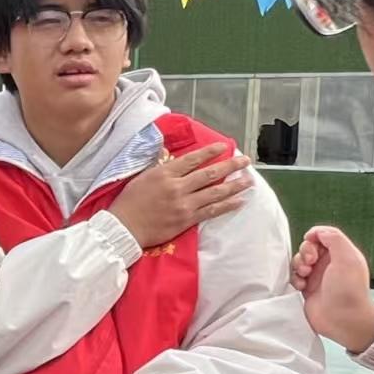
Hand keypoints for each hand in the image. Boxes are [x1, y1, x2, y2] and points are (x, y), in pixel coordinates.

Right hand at [109, 143, 251, 249]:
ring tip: (249, 180)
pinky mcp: (187, 219)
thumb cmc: (129, 201)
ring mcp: (184, 204)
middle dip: (230, 166)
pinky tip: (239, 201)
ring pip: (215, 192)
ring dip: (234, 185)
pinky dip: (227, 205)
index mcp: (165, 173)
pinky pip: (212, 211)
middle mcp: (177, 186)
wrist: (124, 227)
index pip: (193, 159)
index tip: (225, 146)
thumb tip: (170, 156)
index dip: (210, 152)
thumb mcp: (141, 177)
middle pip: (210, 174)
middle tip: (245, 160)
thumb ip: (159, 167)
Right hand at [292, 225, 373, 352]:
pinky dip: (295, 279)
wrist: (343, 320)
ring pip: (299, 261)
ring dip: (298, 266)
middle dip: (304, 252)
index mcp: (341, 254)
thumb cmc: (349, 291)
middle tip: (310, 263)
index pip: (323, 235)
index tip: (310, 242)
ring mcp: (317, 277)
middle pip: (308, 247)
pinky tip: (301, 286)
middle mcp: (329, 264)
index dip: (314, 236)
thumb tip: (317, 232)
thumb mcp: (347, 258)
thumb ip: (334, 238)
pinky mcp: (307, 289)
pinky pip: (294, 277)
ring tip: (305, 276)